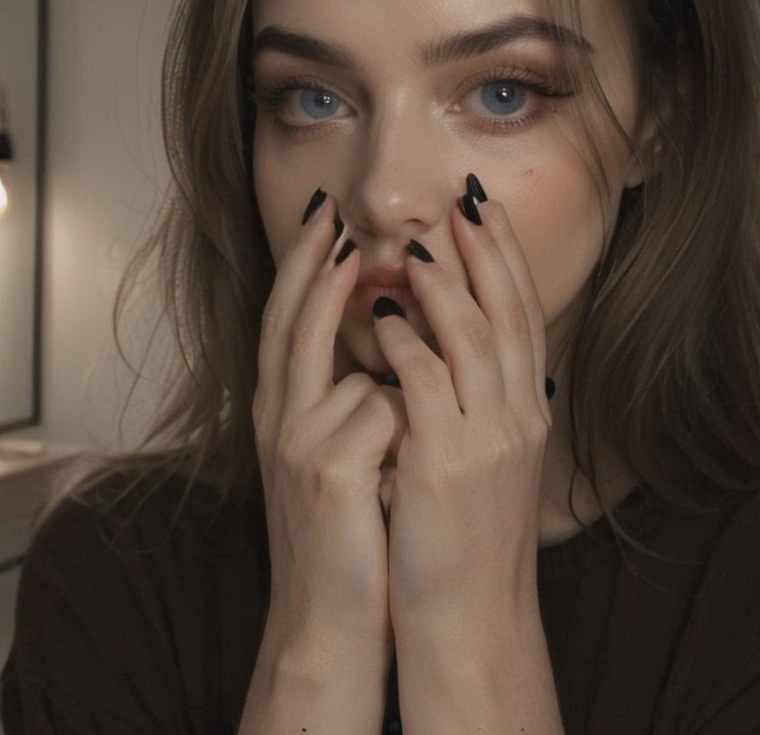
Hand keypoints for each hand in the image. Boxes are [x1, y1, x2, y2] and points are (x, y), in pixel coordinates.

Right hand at [252, 192, 405, 658]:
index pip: (288, 322)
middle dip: (304, 263)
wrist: (333, 617)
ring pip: (331, 362)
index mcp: (288, 411)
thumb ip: (356, 394)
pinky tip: (406, 437)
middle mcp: (281, 420)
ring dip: (348, 320)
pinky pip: (380, 412)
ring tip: (356, 271)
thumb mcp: (343, 451)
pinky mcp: (329, 475)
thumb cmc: (351, 525)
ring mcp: (299, 446)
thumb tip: (393, 335)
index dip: (301, 268)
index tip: (323, 218)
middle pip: (286, 323)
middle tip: (326, 212)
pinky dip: (404, 413)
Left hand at [375, 197, 551, 637]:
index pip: (523, 315)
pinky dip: (405, 342)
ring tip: (420, 246)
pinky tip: (383, 315)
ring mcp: (485, 439)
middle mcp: (516, 415)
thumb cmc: (468, 534)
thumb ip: (478, 400)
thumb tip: (457, 347)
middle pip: (508, 312)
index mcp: (525, 410)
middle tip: (464, 201)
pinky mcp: (445, 464)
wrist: (469, 616)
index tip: (485, 212)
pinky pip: (424, 384)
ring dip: (445, 285)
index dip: (506, 259)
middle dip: (487, 251)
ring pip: (473, 337)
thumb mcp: (488, 457)